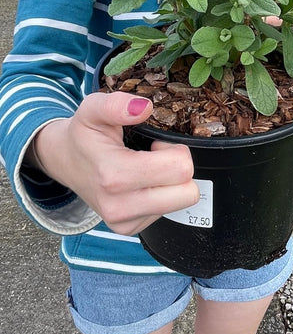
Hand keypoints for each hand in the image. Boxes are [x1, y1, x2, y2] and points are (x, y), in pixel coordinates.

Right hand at [32, 92, 199, 234]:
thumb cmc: (84, 134)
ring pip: (182, 204)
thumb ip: (116, 104)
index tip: (157, 145)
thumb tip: (144, 107)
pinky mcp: (128, 229)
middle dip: (180, 168)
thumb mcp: (93, 109)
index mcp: (114, 176)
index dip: (176, 150)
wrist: (64, 161)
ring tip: (147, 169)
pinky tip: (140, 183)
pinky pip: (168, 212)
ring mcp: (124, 223)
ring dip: (172, 183)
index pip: (180, 169)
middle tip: (157, 157)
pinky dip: (161, 195)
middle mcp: (119, 207)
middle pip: (188, 193)